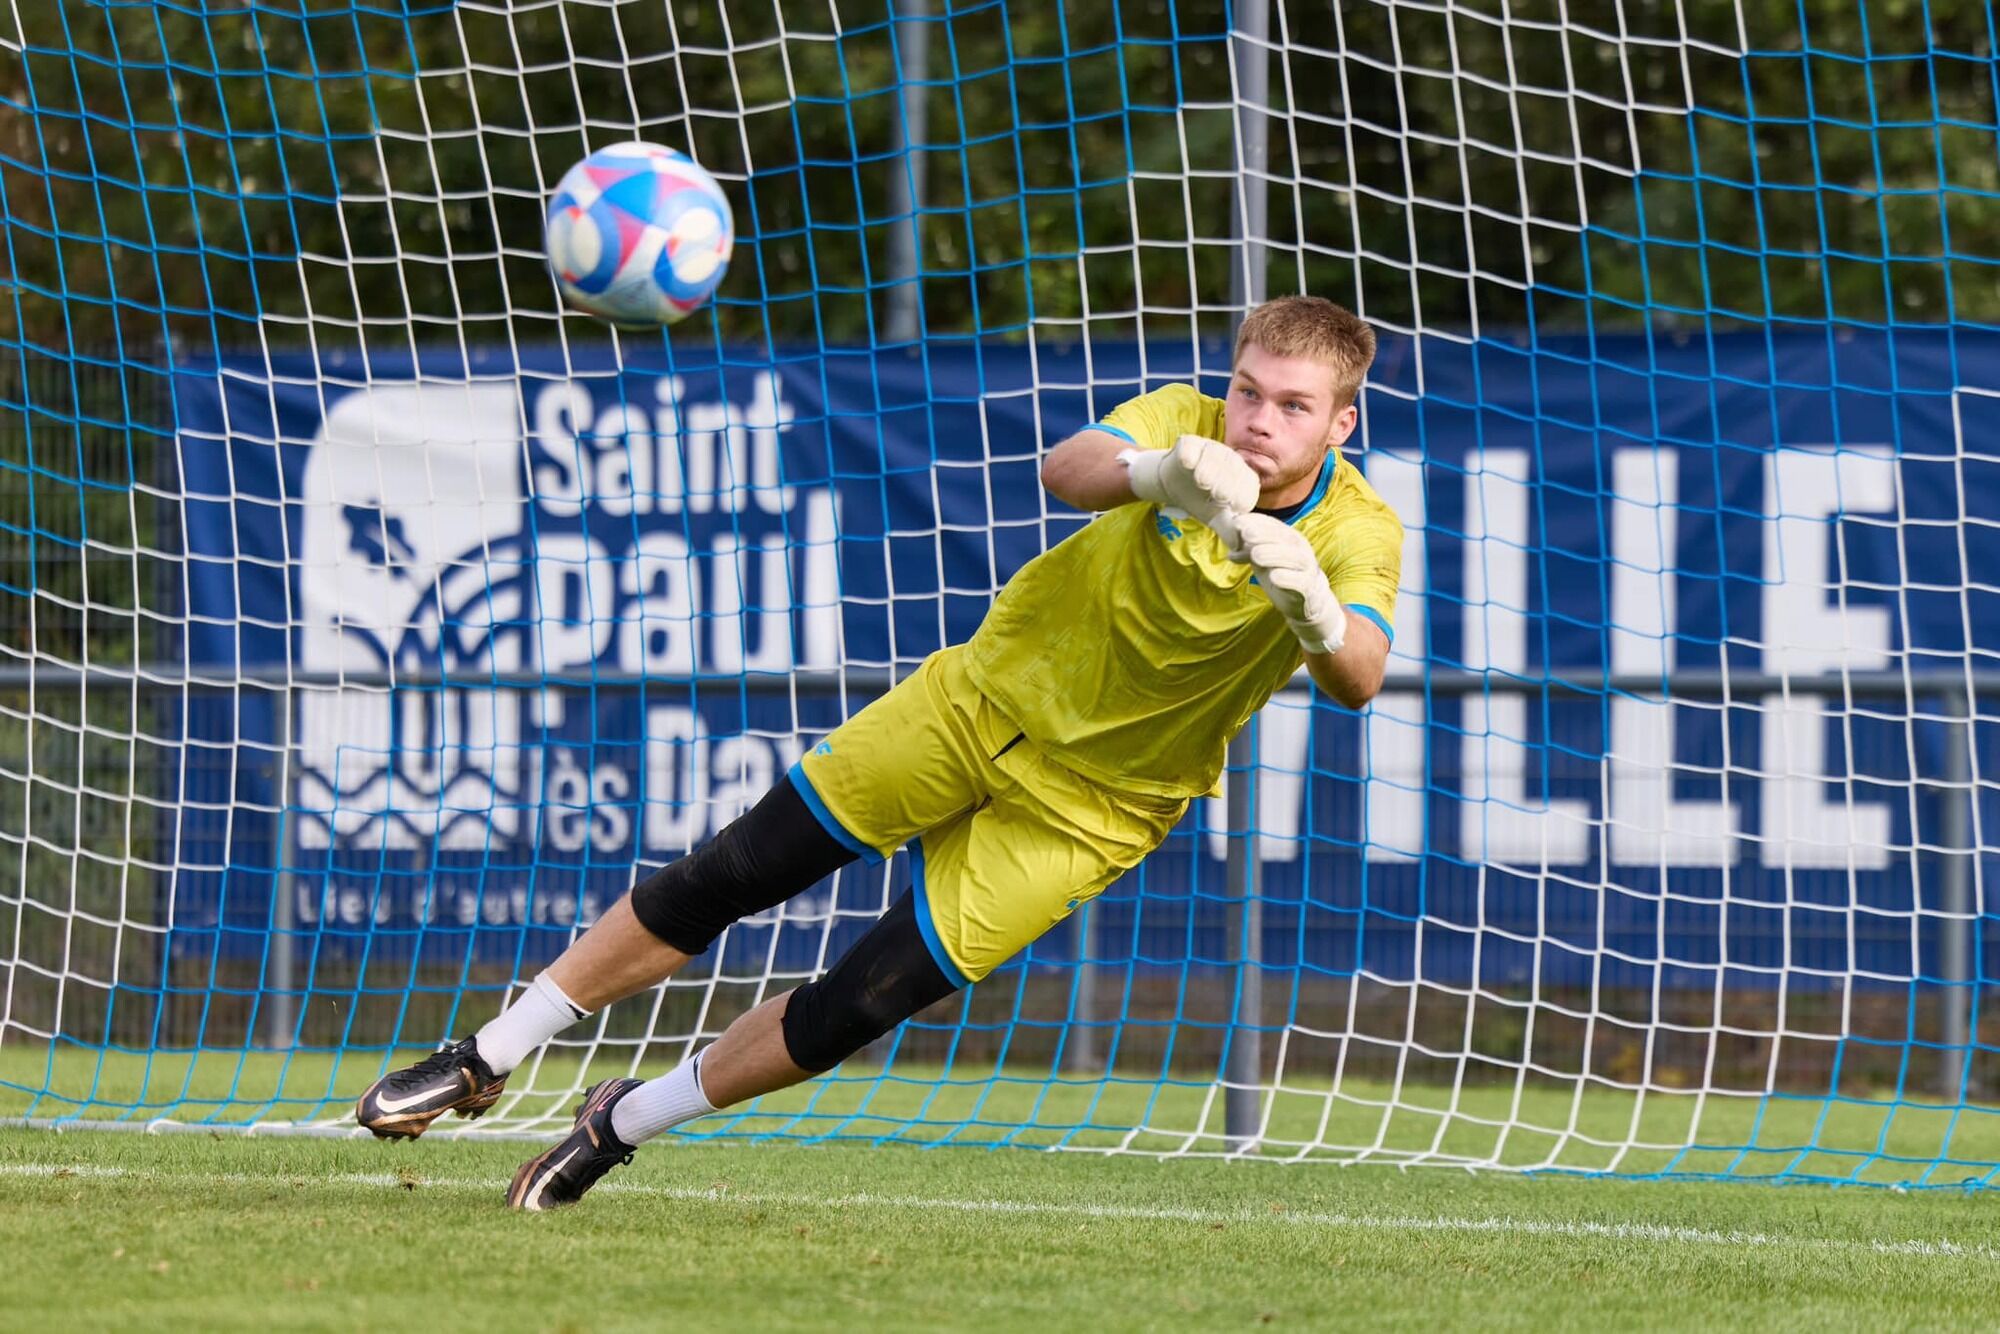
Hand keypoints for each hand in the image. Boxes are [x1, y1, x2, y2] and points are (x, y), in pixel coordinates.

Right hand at [1120, 434, 1259, 528]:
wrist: (1175, 484)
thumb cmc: (1200, 500)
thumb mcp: (1215, 516)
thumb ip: (1227, 528)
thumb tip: (1238, 545)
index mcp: (1242, 477)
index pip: (1247, 486)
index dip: (1241, 496)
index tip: (1232, 507)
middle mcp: (1230, 459)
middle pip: (1232, 469)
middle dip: (1226, 482)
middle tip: (1216, 495)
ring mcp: (1210, 448)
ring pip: (1213, 455)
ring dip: (1209, 469)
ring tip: (1202, 482)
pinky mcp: (1190, 443)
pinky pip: (1191, 446)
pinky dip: (1189, 454)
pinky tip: (1187, 463)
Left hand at [1226, 512, 1346, 654]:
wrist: (1308, 600)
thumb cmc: (1283, 574)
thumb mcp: (1263, 560)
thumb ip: (1248, 552)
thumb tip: (1230, 552)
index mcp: (1289, 538)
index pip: (1272, 525)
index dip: (1255, 522)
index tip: (1237, 522)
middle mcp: (1300, 549)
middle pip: (1284, 538)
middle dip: (1264, 534)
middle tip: (1245, 534)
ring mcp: (1307, 568)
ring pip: (1294, 558)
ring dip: (1274, 554)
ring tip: (1255, 555)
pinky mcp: (1309, 588)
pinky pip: (1301, 582)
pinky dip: (1288, 578)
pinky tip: (1274, 577)